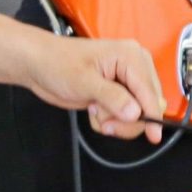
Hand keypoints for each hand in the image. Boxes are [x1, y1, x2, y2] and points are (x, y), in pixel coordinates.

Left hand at [25, 33, 164, 141]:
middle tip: (105, 123)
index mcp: (130, 56)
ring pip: (136, 114)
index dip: (152, 115)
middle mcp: (132, 67)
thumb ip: (112, 98)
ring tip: (95, 110)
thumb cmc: (57, 63)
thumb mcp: (84, 81)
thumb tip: (135, 113)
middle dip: (126, 119)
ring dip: (114, 120)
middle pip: (147, 104)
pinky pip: (123, 115)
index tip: (153, 135)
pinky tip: (92, 108)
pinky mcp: (116, 93)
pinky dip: (108, 119)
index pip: (149, 91)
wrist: (38, 65)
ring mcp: (124, 81)